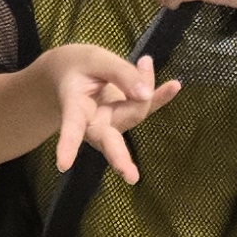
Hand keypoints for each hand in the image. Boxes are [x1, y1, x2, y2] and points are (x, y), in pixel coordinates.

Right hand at [45, 40, 180, 183]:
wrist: (71, 73)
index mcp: (74, 109)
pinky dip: (161, 96)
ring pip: (136, 112)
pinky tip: (174, 86)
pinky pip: (147, 108)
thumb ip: (119, 73)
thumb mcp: (94, 60)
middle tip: (131, 176)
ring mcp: (111, 126)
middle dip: (120, 159)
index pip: (71, 128)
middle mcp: (93, 125)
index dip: (67, 146)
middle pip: (109, 141)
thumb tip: (145, 94)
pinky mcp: (126, 118)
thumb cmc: (78, 67)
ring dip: (146, 86)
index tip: (62, 165)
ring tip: (144, 61)